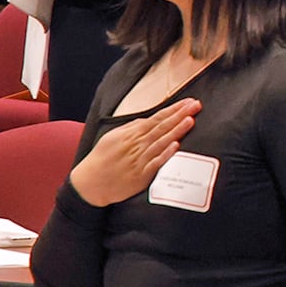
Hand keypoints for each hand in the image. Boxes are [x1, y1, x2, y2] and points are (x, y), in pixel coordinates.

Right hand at [68, 99, 200, 206]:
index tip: (188, 102)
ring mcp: (139, 160)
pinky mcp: (140, 175)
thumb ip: (132, 127)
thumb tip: (148, 119)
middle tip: (196, 105)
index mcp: (130, 134)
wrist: (89, 184)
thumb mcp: (113, 137)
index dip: (174, 109)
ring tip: (190, 120)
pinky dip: (165, 154)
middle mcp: (136, 145)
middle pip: (162, 127)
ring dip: (176, 131)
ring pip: (161, 142)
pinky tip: (176, 145)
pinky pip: (155, 163)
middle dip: (180, 115)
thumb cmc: (102, 159)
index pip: (157, 118)